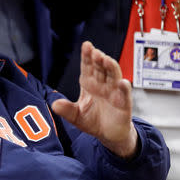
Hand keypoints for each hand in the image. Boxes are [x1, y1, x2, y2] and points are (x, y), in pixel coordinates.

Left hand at [51, 41, 137, 158]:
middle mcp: (102, 85)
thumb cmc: (93, 121)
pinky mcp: (123, 103)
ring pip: (113, 76)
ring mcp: (113, 92)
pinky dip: (124, 88)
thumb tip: (54, 105)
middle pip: (100, 68)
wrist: (108, 135)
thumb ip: (66, 110)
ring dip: (111, 68)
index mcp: (89, 84)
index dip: (87, 56)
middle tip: (95, 52)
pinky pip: (124, 94)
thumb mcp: (75, 116)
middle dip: (98, 59)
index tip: (86, 45)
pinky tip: (122, 82)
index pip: (87, 67)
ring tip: (106, 60)